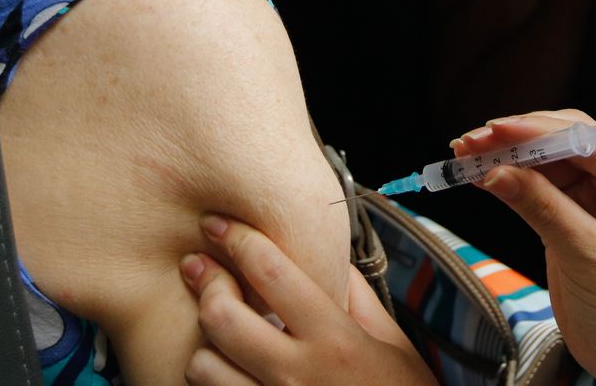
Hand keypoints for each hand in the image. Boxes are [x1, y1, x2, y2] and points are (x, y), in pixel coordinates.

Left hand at [179, 215, 435, 385]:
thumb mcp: (393, 345)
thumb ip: (359, 299)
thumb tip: (330, 258)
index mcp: (336, 340)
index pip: (273, 275)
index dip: (238, 240)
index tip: (219, 224)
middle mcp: (298, 374)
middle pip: (222, 316)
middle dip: (205, 283)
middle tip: (202, 268)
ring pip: (202, 365)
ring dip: (204, 342)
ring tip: (217, 332)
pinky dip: (212, 378)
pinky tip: (226, 366)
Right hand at [455, 110, 595, 384]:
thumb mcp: (587, 256)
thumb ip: (541, 207)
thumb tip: (495, 171)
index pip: (592, 142)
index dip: (540, 133)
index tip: (497, 130)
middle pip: (569, 140)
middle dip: (519, 139)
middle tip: (472, 141)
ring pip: (550, 157)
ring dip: (509, 154)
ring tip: (466, 152)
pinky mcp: (580, 208)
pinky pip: (542, 182)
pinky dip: (511, 177)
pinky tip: (480, 172)